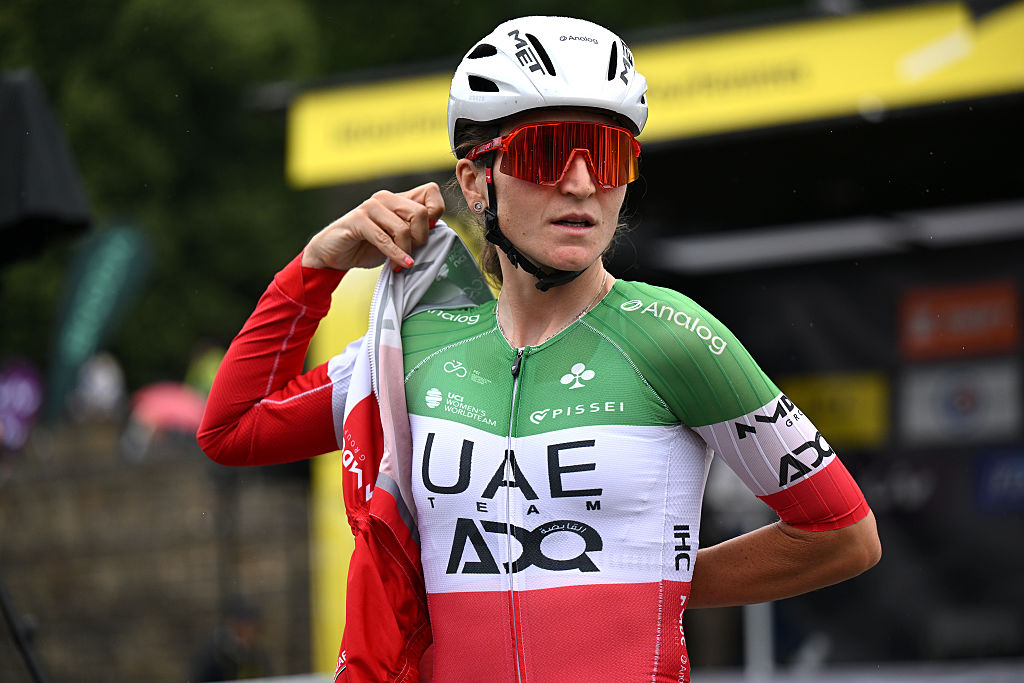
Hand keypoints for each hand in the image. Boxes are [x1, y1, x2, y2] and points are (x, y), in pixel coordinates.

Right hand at [301, 182, 444, 270]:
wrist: (333, 254)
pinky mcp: (358, 220)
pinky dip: (395, 254)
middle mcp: (386, 198)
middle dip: (421, 238)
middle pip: (421, 213)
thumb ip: (414, 232)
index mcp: (398, 199)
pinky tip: (398, 265)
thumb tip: (438, 233)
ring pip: (404, 228)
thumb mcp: (396, 240)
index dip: (436, 212)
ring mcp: (371, 207)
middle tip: (413, 253)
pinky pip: (384, 239)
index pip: (430, 192)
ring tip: (401, 263)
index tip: (429, 233)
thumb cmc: (366, 247)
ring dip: (406, 250)